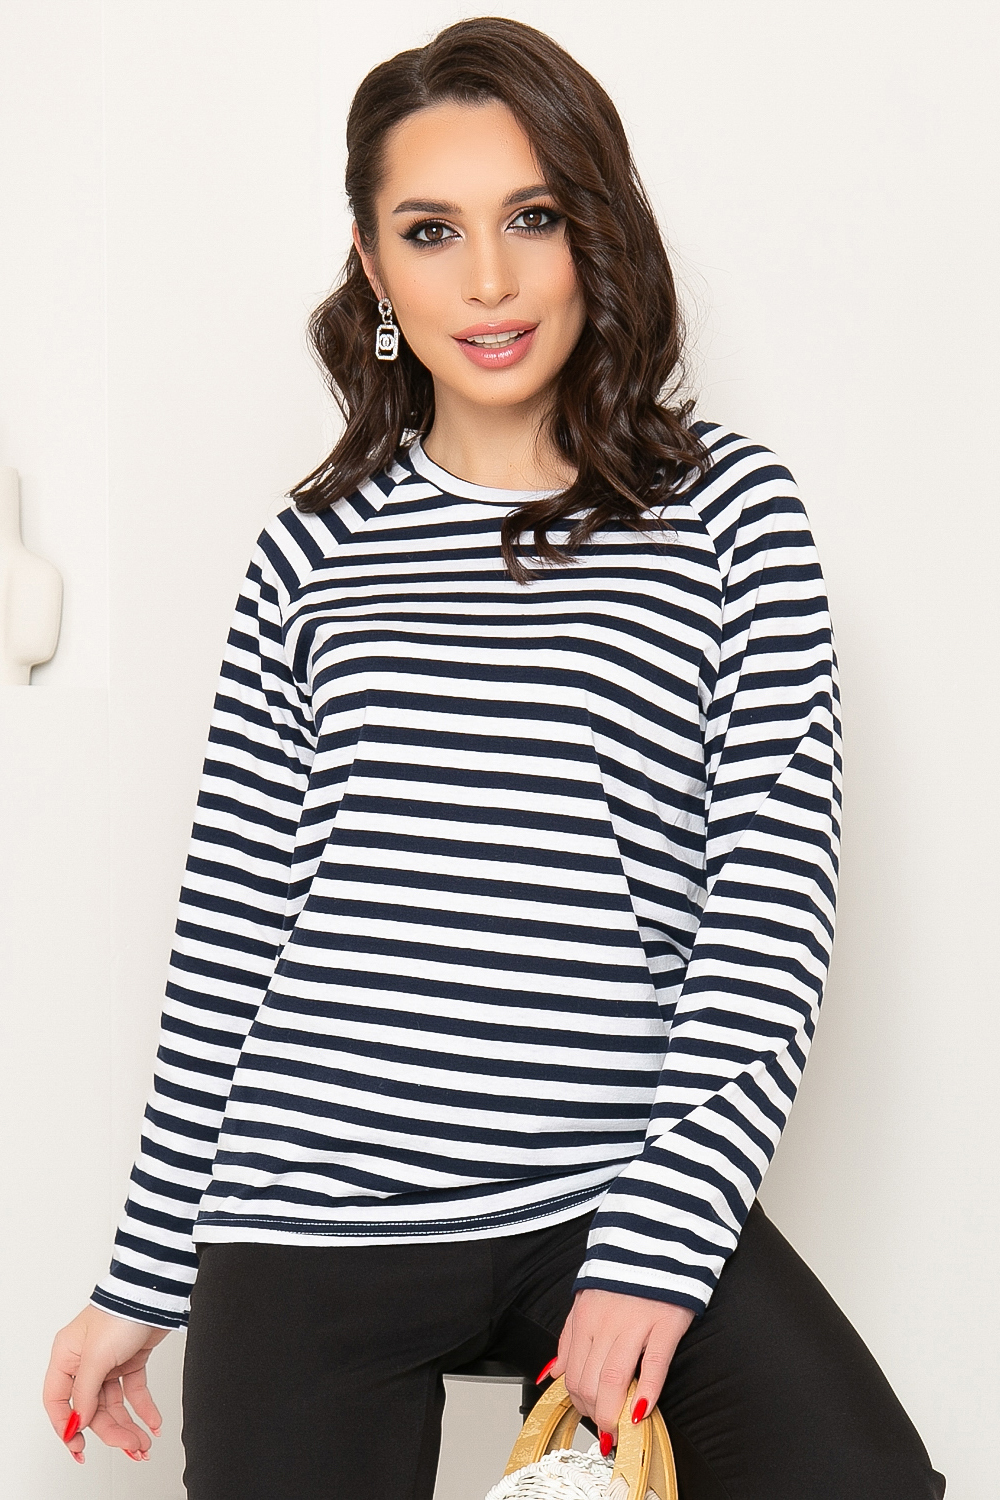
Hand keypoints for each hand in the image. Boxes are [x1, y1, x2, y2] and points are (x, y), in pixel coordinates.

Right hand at [43, 1304, 169, 1463]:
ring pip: (113, 1404)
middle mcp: (85, 1361)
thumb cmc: (120, 1313)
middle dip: (111, 1430)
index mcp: (66, 1357)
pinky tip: (153, 1422)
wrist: (154, 1294)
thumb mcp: (96, 1356)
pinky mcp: (131, 1360)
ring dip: (128, 1425)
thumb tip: (78, 1421)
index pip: (58, 1401)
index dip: (67, 1425)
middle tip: (130, 1446)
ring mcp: (109, 1362)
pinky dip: (144, 1408)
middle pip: (91, 1407)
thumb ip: (85, 1392)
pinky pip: (133, 1391)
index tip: (79, 1446)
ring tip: (144, 1442)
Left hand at [552, 1288, 694, 1439]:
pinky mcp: (665, 1323)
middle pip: (591, 1382)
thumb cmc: (622, 1276)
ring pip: (615, 1379)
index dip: (580, 1403)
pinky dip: (648, 1392)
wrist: (655, 1242)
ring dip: (614, 1413)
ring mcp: (635, 1324)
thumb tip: (554, 1374)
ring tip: (620, 1429)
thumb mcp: (586, 1301)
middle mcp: (605, 1323)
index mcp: (585, 1319)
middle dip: (596, 1414)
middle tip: (606, 1429)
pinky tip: (644, 1410)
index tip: (589, 1415)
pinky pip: (654, 1364)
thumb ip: (570, 1339)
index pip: (574, 1375)